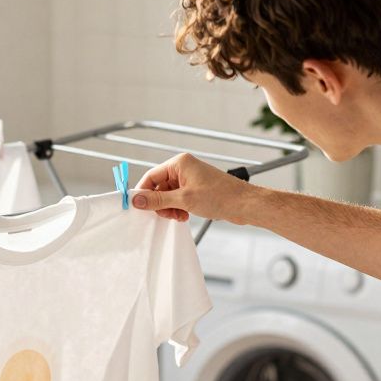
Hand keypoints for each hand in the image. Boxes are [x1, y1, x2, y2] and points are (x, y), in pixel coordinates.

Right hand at [131, 152, 256, 223]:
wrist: (244, 204)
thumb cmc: (219, 196)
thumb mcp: (184, 199)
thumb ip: (158, 199)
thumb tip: (136, 200)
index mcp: (179, 163)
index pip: (151, 176)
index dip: (143, 192)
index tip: (138, 207)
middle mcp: (183, 168)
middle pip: (159, 187)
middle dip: (160, 203)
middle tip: (167, 215)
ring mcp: (190, 179)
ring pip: (168, 195)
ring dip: (169, 208)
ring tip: (179, 216)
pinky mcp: (195, 189)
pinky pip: (178, 199)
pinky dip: (178, 209)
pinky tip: (185, 215)